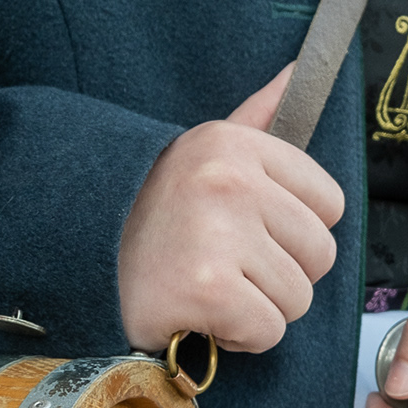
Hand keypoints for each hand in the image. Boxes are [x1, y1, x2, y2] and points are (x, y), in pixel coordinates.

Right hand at [118, 65, 343, 351]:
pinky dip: (237, 338)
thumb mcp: (204, 152)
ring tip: (211, 290)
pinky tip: (201, 316)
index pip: (330, 203)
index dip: (295, 232)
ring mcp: (219, 234)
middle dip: (281, 275)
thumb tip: (301, 69)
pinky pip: (267, 331)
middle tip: (229, 268)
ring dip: (258, 309)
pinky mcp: (207, 288)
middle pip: (320, 255)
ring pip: (297, 299)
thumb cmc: (155, 214)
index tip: (252, 234)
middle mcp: (232, 182)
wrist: (78, 258)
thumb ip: (258, 118)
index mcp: (238, 145)